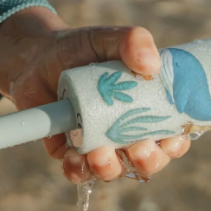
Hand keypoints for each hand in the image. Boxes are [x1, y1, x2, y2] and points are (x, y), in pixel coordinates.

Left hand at [0, 7, 190, 182]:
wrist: (35, 57)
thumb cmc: (80, 48)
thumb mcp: (109, 38)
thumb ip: (133, 41)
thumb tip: (150, 65)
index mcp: (146, 110)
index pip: (172, 136)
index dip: (175, 144)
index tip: (171, 139)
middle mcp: (126, 133)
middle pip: (148, 162)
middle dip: (147, 161)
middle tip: (139, 147)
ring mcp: (98, 146)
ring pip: (114, 171)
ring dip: (111, 168)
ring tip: (100, 153)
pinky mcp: (69, 152)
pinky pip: (78, 172)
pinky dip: (78, 170)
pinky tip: (73, 158)